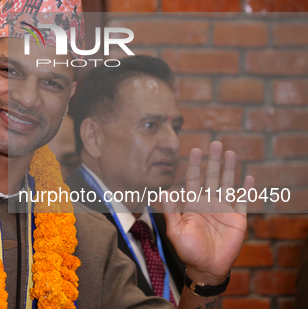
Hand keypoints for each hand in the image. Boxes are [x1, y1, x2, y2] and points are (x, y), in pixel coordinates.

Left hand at [162, 141, 254, 284]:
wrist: (206, 267)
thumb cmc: (188, 250)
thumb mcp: (176, 231)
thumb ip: (170, 212)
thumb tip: (162, 193)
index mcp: (193, 204)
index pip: (193, 180)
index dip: (194, 165)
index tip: (195, 150)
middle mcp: (208, 203)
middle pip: (211, 177)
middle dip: (214, 161)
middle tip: (216, 143)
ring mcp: (223, 209)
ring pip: (227, 184)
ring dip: (229, 169)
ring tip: (231, 153)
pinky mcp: (237, 219)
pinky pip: (242, 201)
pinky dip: (246, 190)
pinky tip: (248, 177)